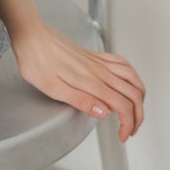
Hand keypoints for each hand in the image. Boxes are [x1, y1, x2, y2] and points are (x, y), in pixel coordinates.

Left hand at [10, 20, 144, 141]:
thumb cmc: (35, 59)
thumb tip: (104, 113)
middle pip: (132, 93)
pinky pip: (121, 63)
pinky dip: (132, 75)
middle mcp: (97, 70)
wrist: (30, 34)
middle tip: (131, 129)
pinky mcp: (93, 55)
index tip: (122, 135)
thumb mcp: (52, 87)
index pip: (121, 105)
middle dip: (138, 115)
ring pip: (132, 77)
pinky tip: (127, 81)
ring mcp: (97, 61)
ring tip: (136, 110)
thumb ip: (80, 101)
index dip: (127, 124)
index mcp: (89, 81)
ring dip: (139, 96)